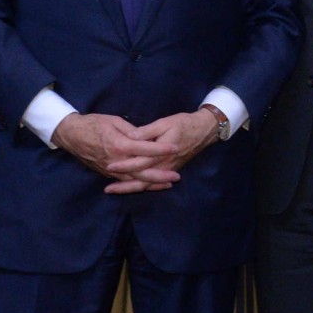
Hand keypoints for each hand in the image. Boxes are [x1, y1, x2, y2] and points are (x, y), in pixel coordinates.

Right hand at [52, 112, 179, 191]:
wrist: (71, 135)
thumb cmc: (93, 124)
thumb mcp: (113, 121)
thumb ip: (131, 130)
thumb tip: (145, 137)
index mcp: (118, 144)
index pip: (144, 148)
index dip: (161, 149)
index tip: (175, 148)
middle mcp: (116, 160)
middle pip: (141, 171)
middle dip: (160, 175)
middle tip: (176, 176)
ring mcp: (111, 170)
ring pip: (134, 180)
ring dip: (152, 183)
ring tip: (168, 183)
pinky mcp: (107, 173)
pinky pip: (125, 182)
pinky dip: (138, 184)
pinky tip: (150, 185)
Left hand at [103, 109, 219, 193]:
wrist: (204, 130)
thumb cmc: (184, 124)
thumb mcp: (165, 123)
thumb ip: (147, 131)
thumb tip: (130, 136)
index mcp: (162, 153)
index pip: (140, 162)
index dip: (124, 165)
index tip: (110, 166)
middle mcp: (165, 165)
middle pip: (142, 180)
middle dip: (124, 185)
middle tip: (107, 189)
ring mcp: (168, 169)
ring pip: (148, 184)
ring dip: (131, 188)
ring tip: (114, 190)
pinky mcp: (170, 170)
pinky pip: (154, 182)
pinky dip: (142, 187)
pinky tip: (131, 187)